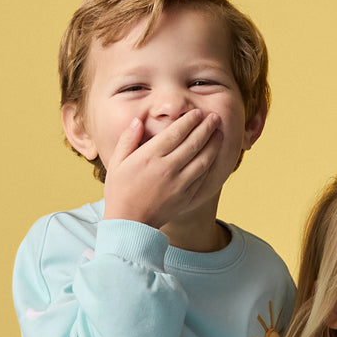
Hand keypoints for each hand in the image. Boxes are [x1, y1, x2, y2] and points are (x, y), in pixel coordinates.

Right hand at [102, 110, 224, 228]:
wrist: (130, 223)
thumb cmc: (120, 191)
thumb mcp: (117, 162)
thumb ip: (128, 139)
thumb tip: (138, 121)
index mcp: (151, 156)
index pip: (176, 133)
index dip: (190, 121)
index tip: (197, 112)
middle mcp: (168, 168)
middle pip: (194, 143)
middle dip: (207, 128)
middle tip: (215, 117)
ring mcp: (180, 184)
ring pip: (203, 160)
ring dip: (213, 145)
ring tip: (219, 133)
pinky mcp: (186, 197)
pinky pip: (202, 178)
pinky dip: (210, 165)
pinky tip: (214, 156)